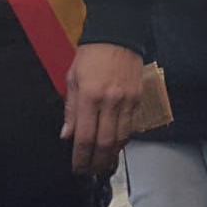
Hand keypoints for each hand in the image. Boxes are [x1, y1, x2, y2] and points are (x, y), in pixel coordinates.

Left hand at [62, 43, 143, 175]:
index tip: (77, 168)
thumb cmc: (90, 55)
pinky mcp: (139, 98)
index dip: (81, 157)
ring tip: (104, 165)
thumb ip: (71, 109)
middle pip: (105, 143)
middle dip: (97, 162)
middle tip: (91, 172)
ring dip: (112, 155)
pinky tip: (116, 146)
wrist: (118, 35)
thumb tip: (67, 135)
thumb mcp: (73, 78)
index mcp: (89, 96)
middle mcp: (109, 101)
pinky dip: (124, 140)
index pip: (84, 137)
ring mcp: (127, 101)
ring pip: (121, 138)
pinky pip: (132, 126)